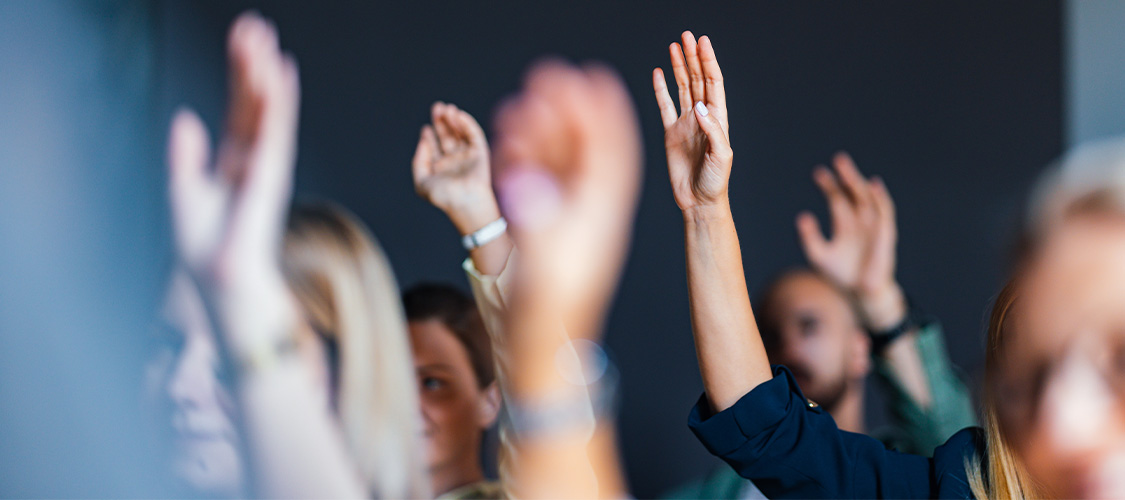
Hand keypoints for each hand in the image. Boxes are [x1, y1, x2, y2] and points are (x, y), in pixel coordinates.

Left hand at [167, 13, 299, 345]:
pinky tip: (277, 77)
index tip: (246, 37)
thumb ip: (186, 155)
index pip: (240, 109)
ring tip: (265, 40)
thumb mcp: (185, 194)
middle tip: (257, 25)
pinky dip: (275, 106)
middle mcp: (253, 161)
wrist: (225, 291)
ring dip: (266, 76)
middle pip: (254, 103)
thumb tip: (186, 115)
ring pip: (266, 113)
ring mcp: (263, 170)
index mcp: (235, 162)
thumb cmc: (207, 253)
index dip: (241, 74)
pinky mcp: (265, 182)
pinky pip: (271, 134)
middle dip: (255, 64)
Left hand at [412, 102, 500, 233]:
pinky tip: (458, 115)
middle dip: (442, 122)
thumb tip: (423, 142)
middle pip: (447, 137)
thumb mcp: (422, 182)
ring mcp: (468, 157)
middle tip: (437, 107)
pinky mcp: (480, 153)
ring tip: (447, 108)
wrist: (464, 202)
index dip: (430, 136)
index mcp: (441, 169)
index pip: (435, 147)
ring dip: (454, 120)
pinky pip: (474, 135)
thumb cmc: (443, 196)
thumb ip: (418, 162)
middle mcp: (454, 161)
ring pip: (460, 133)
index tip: (425, 129)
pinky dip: (467, 123)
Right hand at [492, 60, 642, 337]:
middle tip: (548, 77)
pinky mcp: (548, 231)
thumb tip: (525, 182)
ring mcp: (568, 221)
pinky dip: (528, 161)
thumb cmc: (550, 313)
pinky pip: (541, 186)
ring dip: (543, 133)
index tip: (595, 78)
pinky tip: (511, 144)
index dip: (604, 114)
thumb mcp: (545, 266)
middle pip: (584, 151)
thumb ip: (537, 220)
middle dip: (568, 112)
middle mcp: (590, 214)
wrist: (543, 350)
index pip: (610, 155)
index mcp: (602, 218)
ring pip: (560, 166)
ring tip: (522, 104)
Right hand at [653, 31, 731, 212]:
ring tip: (674, 46)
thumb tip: (698, 106)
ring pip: (681, 88)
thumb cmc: (716, 183)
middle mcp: (701, 117)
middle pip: (697, 80)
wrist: (699, 202)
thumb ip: (712, 130)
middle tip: (686, 36)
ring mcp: (685, 124)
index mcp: (717, 119)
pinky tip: (658, 73)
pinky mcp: (670, 133)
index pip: (713, 83)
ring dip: (679, 67)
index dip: (708, 61)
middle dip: (693, 57)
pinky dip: (661, 89)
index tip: (702, 42)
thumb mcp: (722, 156)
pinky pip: (664, 106)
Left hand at [796, 152, 904, 328]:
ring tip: (848, 168)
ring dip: (860, 182)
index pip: (837, 197)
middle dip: (846, 175)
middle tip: (838, 158)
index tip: (819, 172)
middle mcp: (859, 220)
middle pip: (853, 192)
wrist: (860, 293)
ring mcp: (873, 225)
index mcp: (844, 222)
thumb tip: (802, 216)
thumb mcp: (819, 255)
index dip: (829, 184)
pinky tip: (873, 185)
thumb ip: (810, 236)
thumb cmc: (840, 275)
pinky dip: (880, 198)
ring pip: (868, 197)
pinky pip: (884, 212)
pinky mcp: (884, 233)